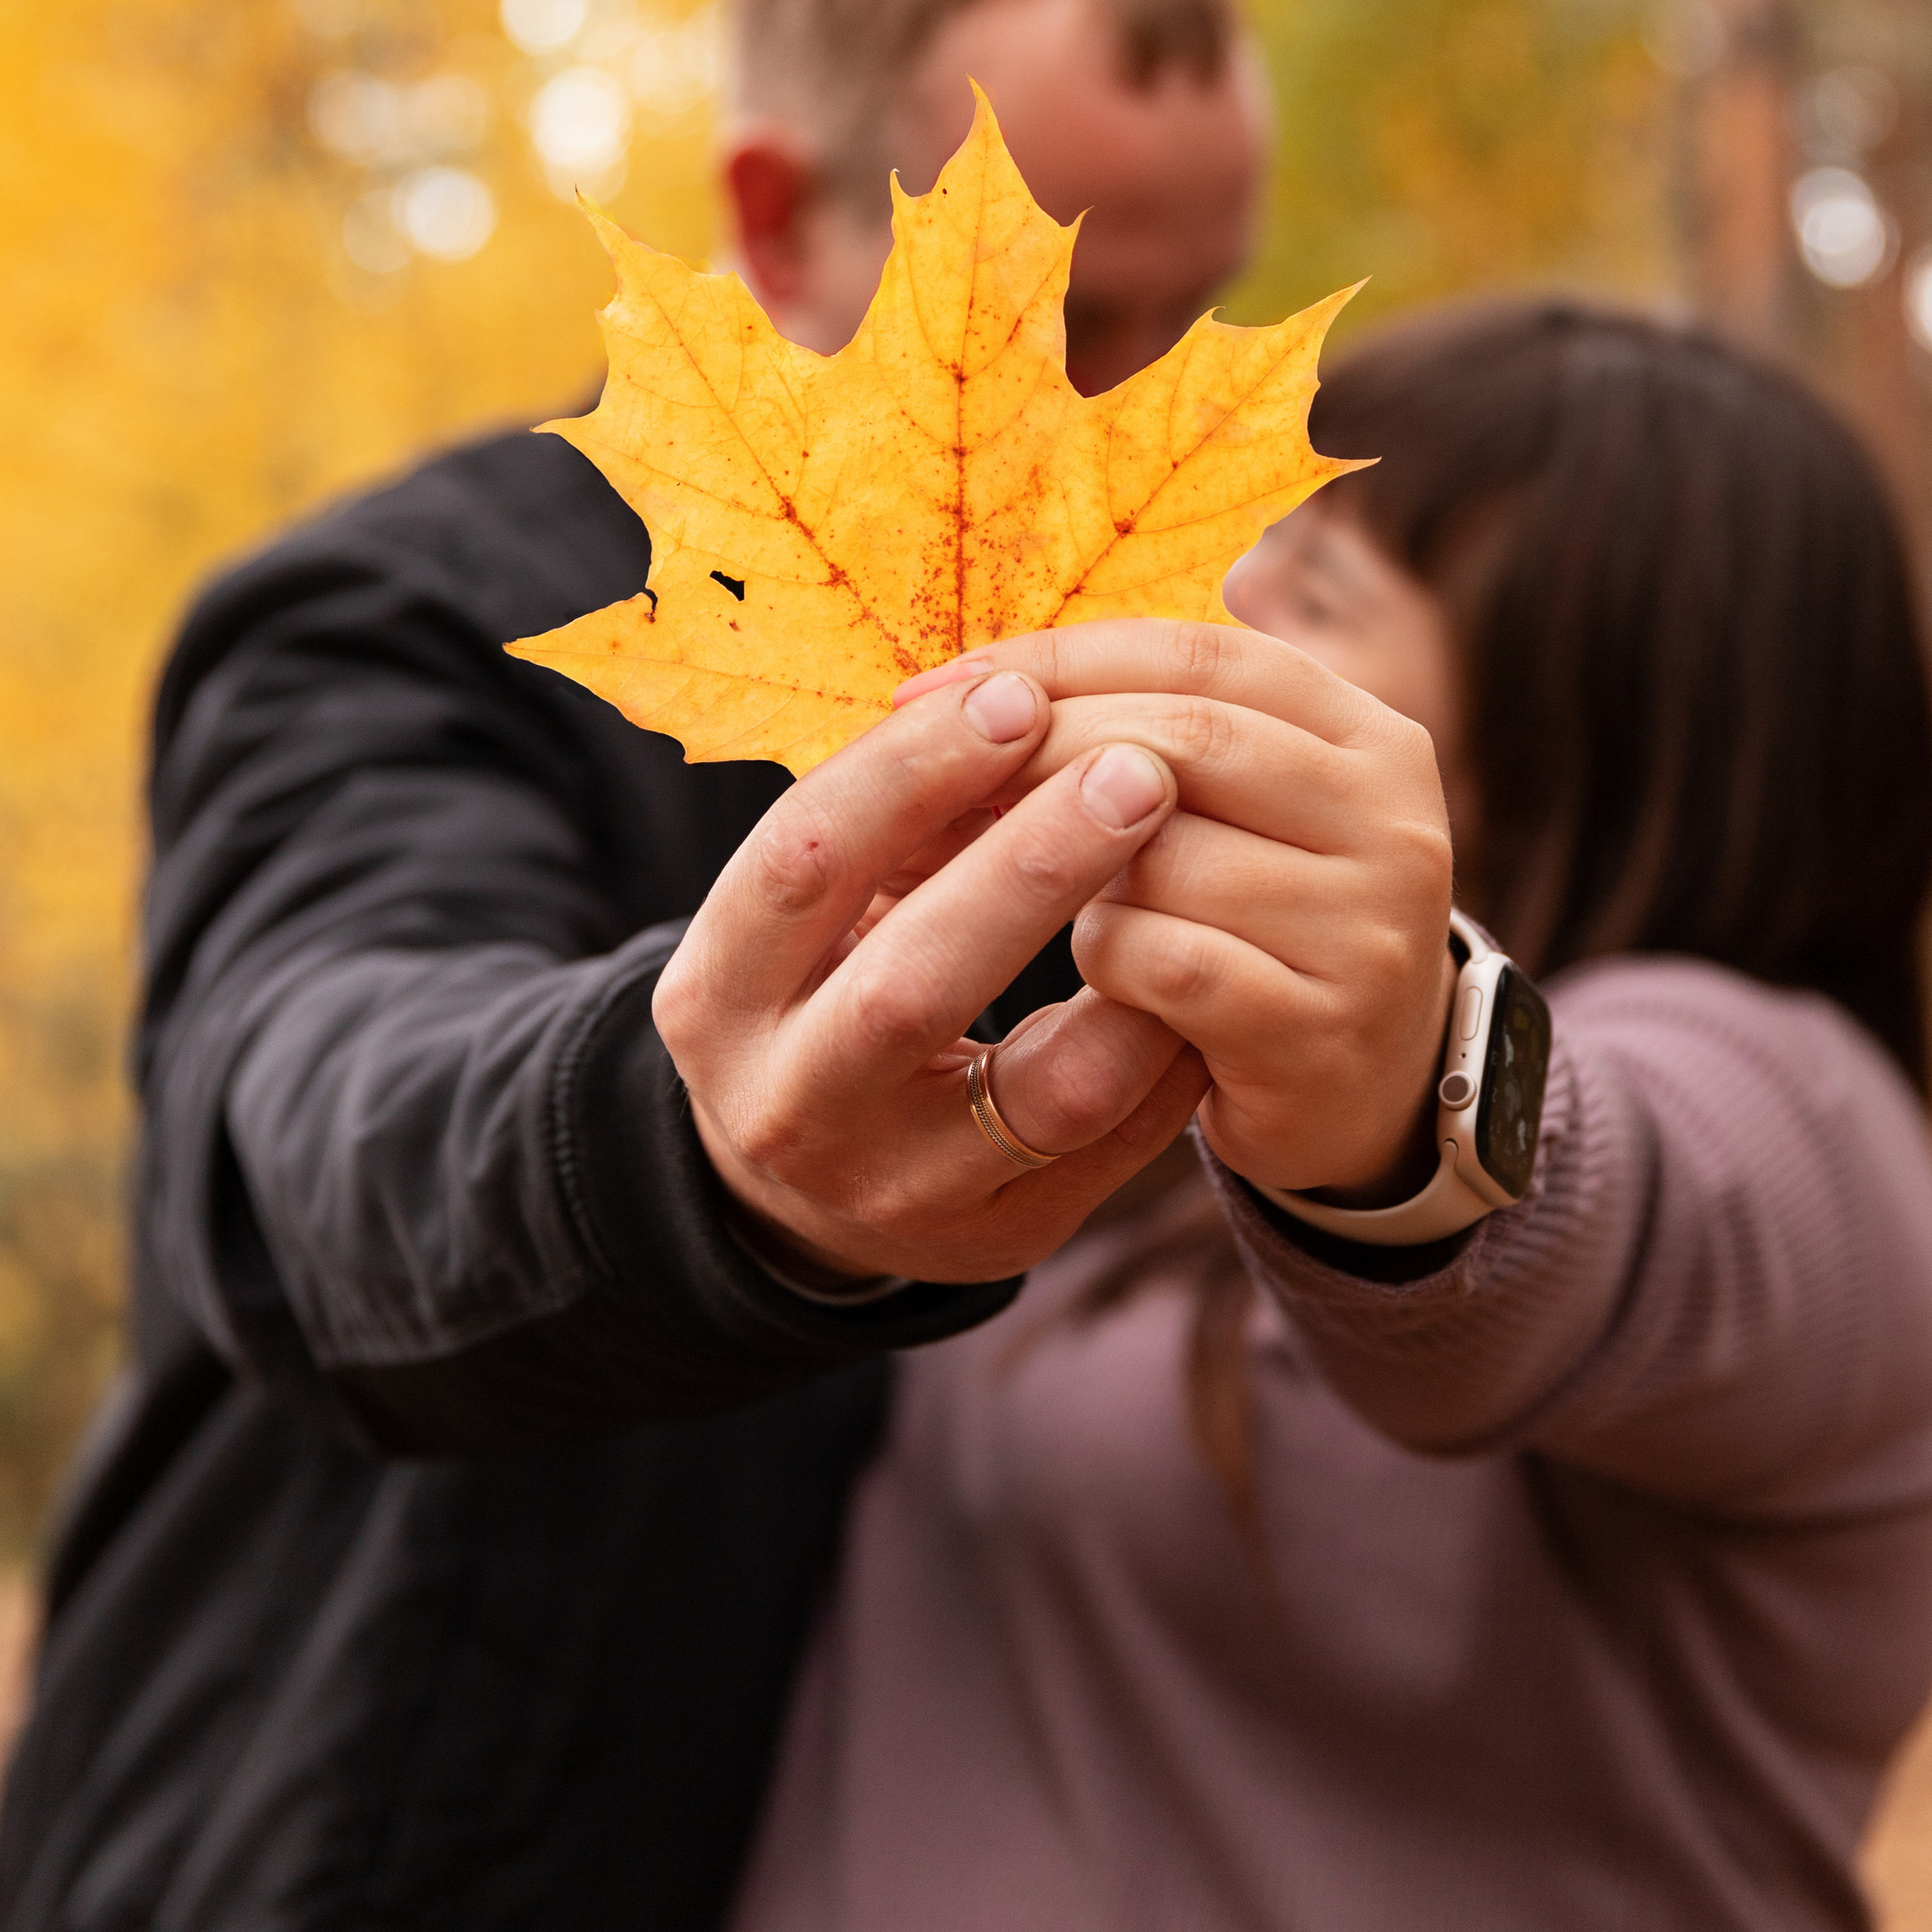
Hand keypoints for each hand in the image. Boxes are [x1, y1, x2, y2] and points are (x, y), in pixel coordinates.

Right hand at [650, 668, 1212, 1283]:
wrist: (804, 1191)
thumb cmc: (821, 991)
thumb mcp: (807, 914)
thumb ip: (887, 825)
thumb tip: (1016, 693)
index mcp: (718, 999)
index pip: (801, 867)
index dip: (907, 775)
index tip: (1014, 696)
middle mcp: (792, 1107)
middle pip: (912, 986)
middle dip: (1031, 867)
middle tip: (1137, 770)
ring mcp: (899, 1193)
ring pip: (1037, 1093)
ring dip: (1131, 968)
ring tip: (1189, 862)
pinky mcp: (1000, 1237)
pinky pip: (1114, 1143)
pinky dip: (1172, 1045)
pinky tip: (1212, 956)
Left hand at [899, 621, 1453, 1196]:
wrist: (1363, 1096)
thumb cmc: (1251, 926)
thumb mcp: (1228, 808)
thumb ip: (1136, 731)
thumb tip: (950, 693)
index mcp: (1366, 734)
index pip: (1194, 655)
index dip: (1055, 661)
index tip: (933, 689)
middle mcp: (1395, 817)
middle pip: (1182, 739)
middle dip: (1036, 753)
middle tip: (932, 787)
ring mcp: (1370, 928)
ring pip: (1166, 852)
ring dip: (1068, 873)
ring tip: (1031, 897)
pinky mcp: (1322, 1030)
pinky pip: (1164, 962)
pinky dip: (1103, 956)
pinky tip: (1095, 968)